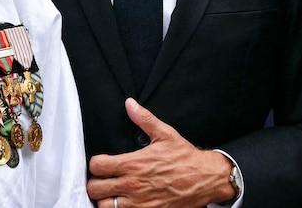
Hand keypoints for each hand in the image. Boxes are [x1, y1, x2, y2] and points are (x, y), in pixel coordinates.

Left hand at [86, 98, 234, 207]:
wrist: (206, 179)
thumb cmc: (186, 158)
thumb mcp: (165, 134)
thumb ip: (144, 119)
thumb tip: (130, 104)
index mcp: (133, 164)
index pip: (97, 166)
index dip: (96, 164)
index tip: (101, 164)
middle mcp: (133, 185)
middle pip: (95, 189)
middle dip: (96, 183)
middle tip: (103, 180)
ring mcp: (139, 203)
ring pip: (104, 206)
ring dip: (105, 200)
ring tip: (111, 194)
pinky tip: (124, 203)